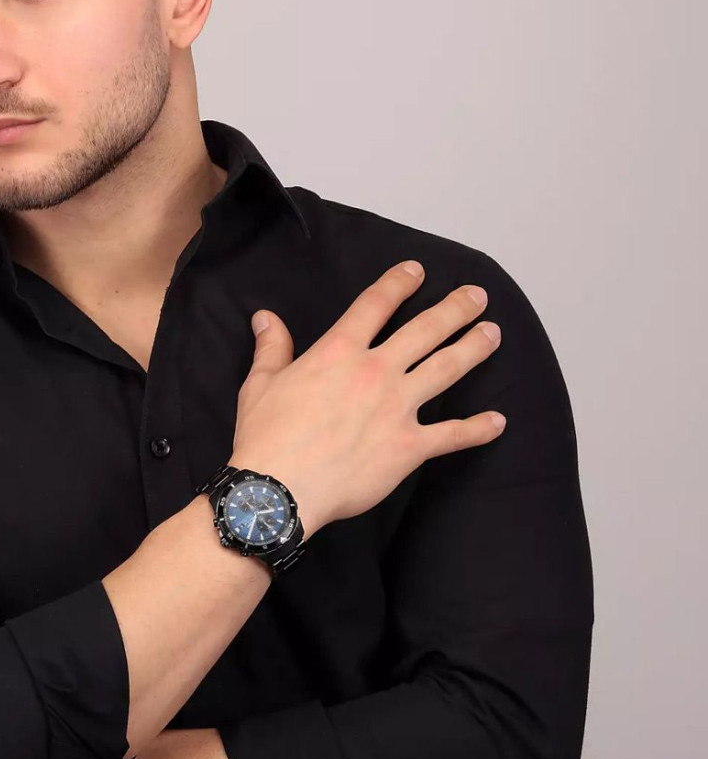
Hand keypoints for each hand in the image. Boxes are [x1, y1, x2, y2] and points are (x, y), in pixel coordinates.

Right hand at [234, 260, 504, 535]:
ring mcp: (397, 408)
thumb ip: (272, 348)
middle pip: (425, 330)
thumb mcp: (260, 383)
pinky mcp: (409, 446)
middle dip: (454, 309)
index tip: (417, 270)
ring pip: (446, 369)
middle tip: (477, 296)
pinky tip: (498, 422)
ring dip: (473, 348)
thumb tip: (265, 318)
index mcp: (339, 352)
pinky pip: (452, 435)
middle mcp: (376, 372)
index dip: (398, 283)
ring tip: (492, 333)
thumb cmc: (267, 436)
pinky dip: (477, 429)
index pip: (375, 305)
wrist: (280, 488)